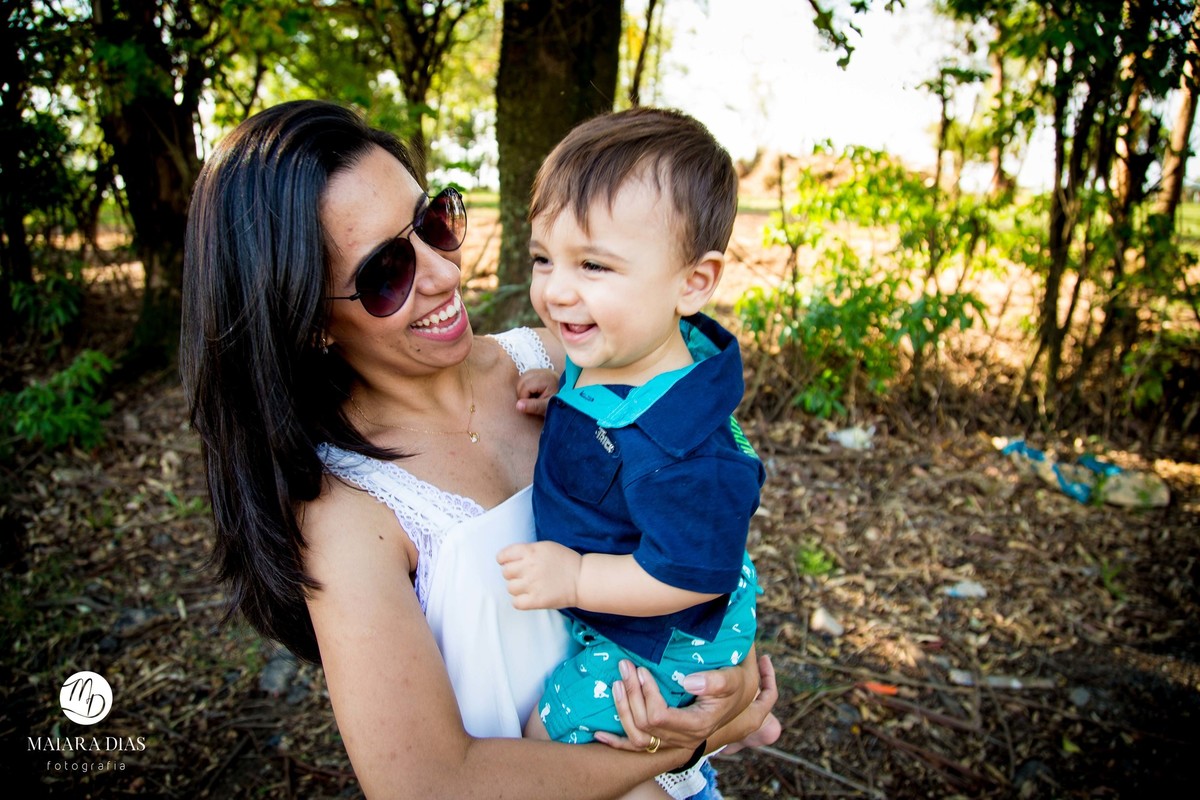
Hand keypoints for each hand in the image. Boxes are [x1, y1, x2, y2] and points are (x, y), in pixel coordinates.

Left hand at [496, 541, 580, 609]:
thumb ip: (527, 550)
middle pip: (505, 573)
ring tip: (529, 586)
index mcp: (531, 551)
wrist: (582, 579)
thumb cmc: (565, 561)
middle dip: (512, 574)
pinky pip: (516, 603)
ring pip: (510, 588)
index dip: (504, 560)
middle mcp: (529, 567)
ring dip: (517, 588)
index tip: (507, 563)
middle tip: (523, 575)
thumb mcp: (546, 547)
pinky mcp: (536, 600)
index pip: (504, 555)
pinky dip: (520, 601)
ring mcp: (532, 584)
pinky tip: (529, 597)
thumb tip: (509, 558)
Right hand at [516, 368, 558, 416]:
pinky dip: (525, 384)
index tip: (531, 405)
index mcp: (546, 379)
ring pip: (522, 377)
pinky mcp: (540, 372)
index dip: (524, 398)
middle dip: (522, 392)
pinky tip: (532, 392)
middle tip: (531, 401)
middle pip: (522, 380)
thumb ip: (533, 406)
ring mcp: (542, 370)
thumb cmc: (558, 404)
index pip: (526, 386)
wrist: (569, 399)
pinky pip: (526, 376)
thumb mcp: (547, 407)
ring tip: (532, 397)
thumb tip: (517, 405)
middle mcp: (544, 371)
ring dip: (522, 388)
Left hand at [593, 651, 777, 753]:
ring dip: (623, 710)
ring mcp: (673, 742)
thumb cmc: (737, 684)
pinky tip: (599, 734)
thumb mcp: (734, 678)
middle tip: (625, 666)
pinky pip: (636, 748)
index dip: (647, 694)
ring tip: (617, 683)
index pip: (660, 716)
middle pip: (645, 724)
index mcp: (697, 725)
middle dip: (632, 694)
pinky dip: (616, 742)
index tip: (642, 670)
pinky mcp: (665, 740)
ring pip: (638, 737)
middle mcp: (683, 739)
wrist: (742, 702)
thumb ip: (716, 681)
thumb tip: (689, 681)